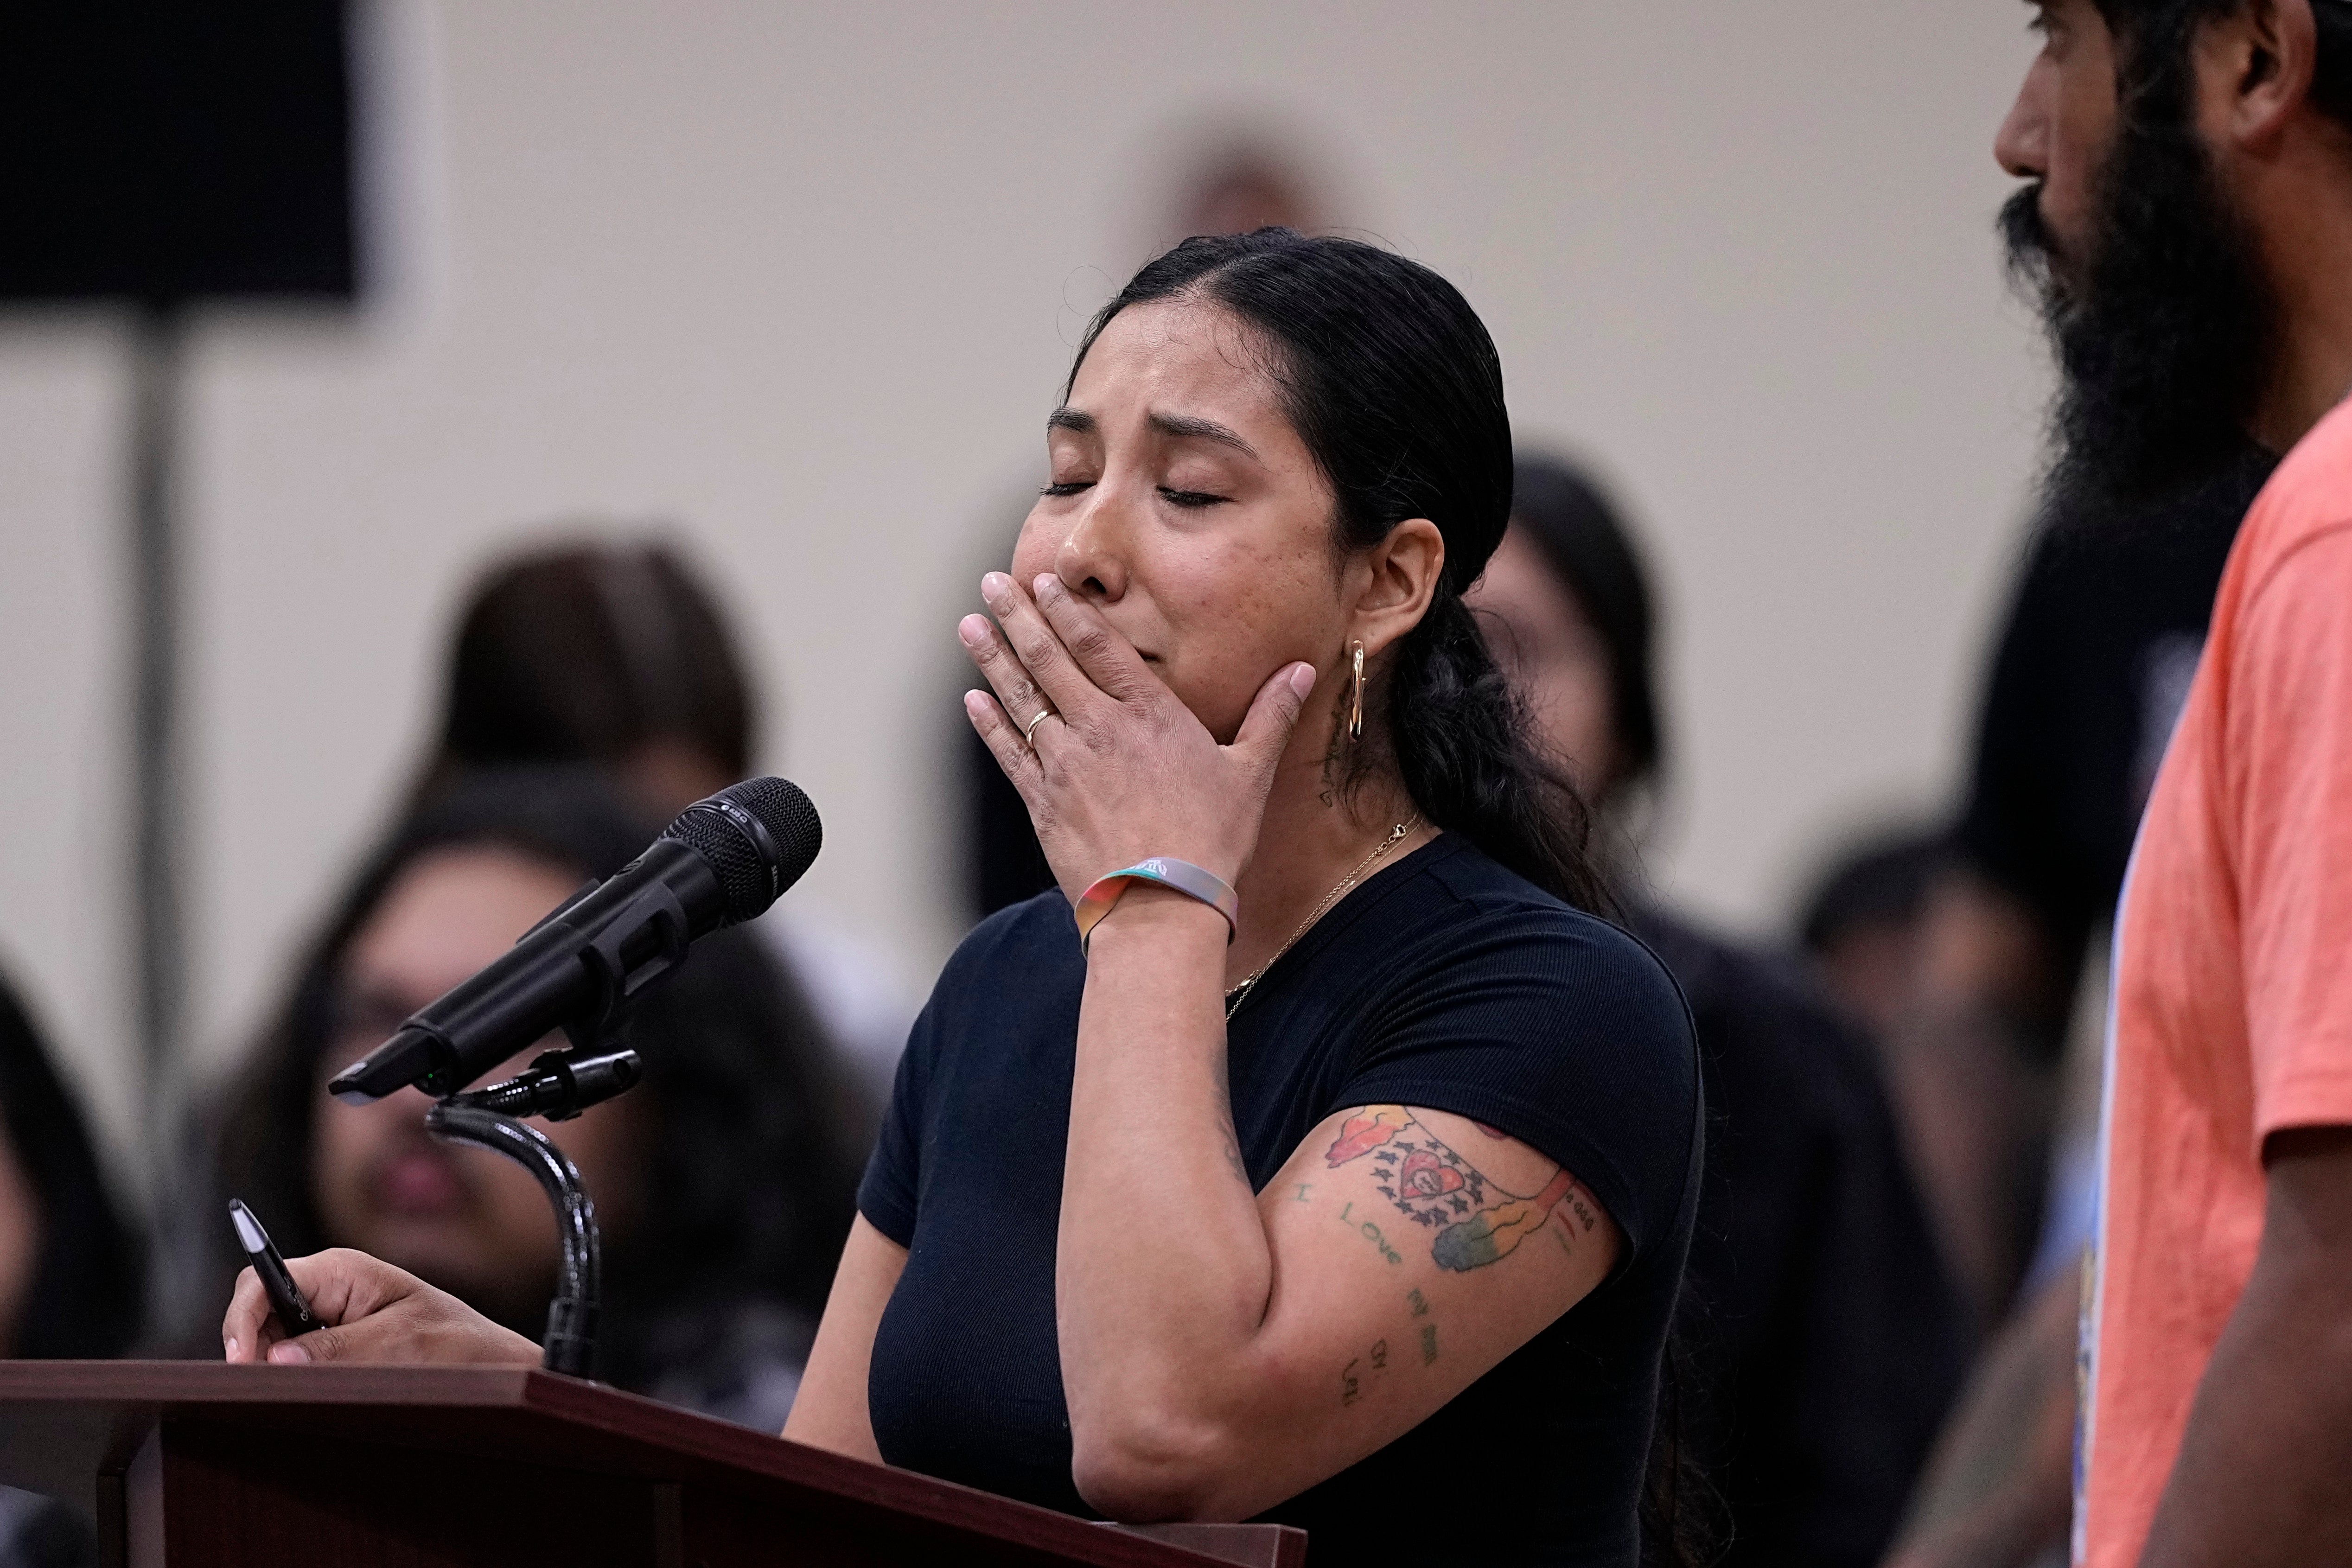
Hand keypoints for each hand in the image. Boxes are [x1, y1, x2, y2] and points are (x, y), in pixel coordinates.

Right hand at [221, 1247, 539, 1367]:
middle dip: (251, 1347)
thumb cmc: (457, 1343)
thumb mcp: (401, 1344)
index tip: (239, 1361)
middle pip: (257, 1310)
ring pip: (269, 1336)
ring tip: (300, 1389)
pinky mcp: (333, 1340)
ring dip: (272, 1364)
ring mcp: (329, 1314)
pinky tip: (308, 1389)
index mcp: (342, 1270)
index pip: (262, 1279)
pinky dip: (289, 1374)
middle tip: (265, 1388)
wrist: (490, 1363)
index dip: (241, 1318)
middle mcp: (329, 1286)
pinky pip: (292, 1355)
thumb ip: (338, 1348)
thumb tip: (276, 1357)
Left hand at [961, 571, 1316, 898]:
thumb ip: (1271, 715)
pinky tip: (972, 700)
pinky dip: (989, 724)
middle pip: (1050, 659)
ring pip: (1022, 699)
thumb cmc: (1212, 841)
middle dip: (1019, 617)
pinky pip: (1008, 753)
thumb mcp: (1251, 773)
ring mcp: (1065, 765)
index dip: (1068, 608)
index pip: (1099, 645)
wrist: (1161, 907)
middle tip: (992, 584)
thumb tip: (1302, 671)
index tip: (1045, 580)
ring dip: (993, 659)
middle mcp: (1100, 729)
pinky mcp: (1043, 802)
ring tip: (969, 625)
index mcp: (1150, 714)